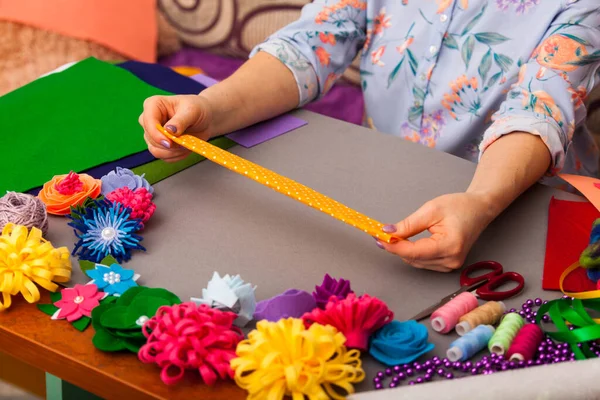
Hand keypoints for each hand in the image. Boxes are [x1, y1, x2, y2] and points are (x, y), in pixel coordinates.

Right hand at [138, 94, 213, 162]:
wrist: (206, 119)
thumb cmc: (198, 109)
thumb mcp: (192, 111)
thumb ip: (180, 121)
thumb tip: (169, 131)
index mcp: (153, 105)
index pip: (148, 122)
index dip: (157, 134)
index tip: (170, 143)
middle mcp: (149, 120)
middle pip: (150, 139)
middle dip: (169, 145)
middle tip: (185, 142)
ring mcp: (153, 134)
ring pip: (156, 151)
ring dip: (174, 152)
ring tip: (187, 144)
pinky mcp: (159, 146)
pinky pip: (165, 157)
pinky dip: (177, 156)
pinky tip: (185, 148)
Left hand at [376, 193, 495, 271]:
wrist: (479, 209)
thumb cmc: (460, 206)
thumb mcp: (431, 210)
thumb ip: (408, 224)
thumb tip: (388, 233)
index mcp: (450, 246)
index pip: (413, 252)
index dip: (393, 246)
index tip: (378, 238)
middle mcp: (451, 260)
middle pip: (413, 258)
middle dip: (396, 246)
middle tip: (383, 233)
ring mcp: (450, 265)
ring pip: (415, 262)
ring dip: (403, 250)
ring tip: (396, 235)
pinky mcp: (447, 265)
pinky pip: (422, 261)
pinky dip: (412, 252)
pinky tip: (408, 242)